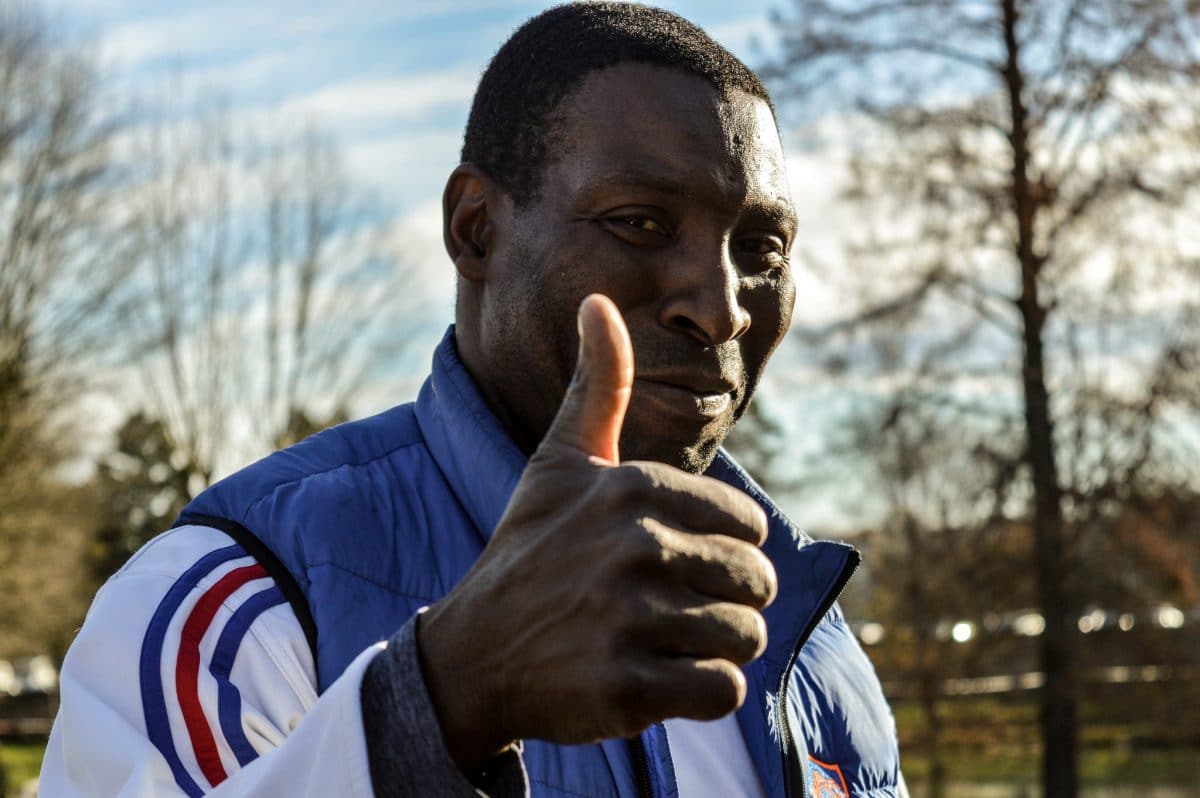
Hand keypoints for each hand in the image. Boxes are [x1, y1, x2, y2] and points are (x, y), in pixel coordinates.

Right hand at [417, 294, 776, 769]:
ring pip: (745, 637)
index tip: (679, 562)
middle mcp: (634, 547)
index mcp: (632, 489)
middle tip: (674, 610)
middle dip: (728, 602)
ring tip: (663, 643)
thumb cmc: (530, 549)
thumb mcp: (559, 461)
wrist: (472, 652)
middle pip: (754, 583)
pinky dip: (703, 694)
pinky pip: (722, 691)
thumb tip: (598, 300)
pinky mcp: (626, 688)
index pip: (749, 525)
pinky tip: (659, 679)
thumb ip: (598, 385)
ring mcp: (628, 619)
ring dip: (715, 650)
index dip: (726, 549)